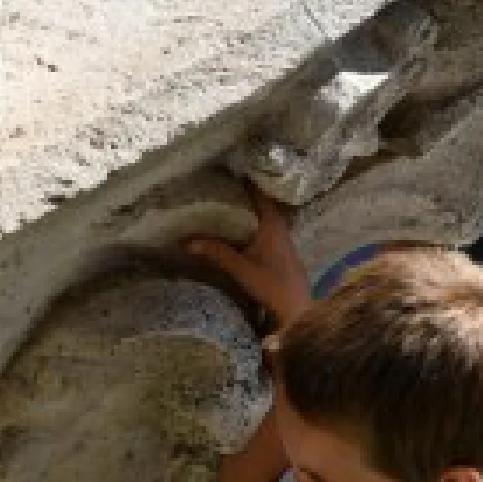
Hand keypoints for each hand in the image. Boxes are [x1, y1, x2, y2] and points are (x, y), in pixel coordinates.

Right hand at [185, 182, 312, 328]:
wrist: (296, 310)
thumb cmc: (272, 286)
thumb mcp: (241, 269)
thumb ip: (216, 253)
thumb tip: (186, 241)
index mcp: (272, 223)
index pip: (258, 191)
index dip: (242, 180)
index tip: (224, 170)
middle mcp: (279, 225)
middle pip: (258, 202)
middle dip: (239, 194)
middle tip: (216, 184)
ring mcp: (280, 238)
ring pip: (259, 216)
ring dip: (243, 210)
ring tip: (219, 200)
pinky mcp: (278, 250)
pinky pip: (260, 228)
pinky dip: (246, 224)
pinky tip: (232, 227)